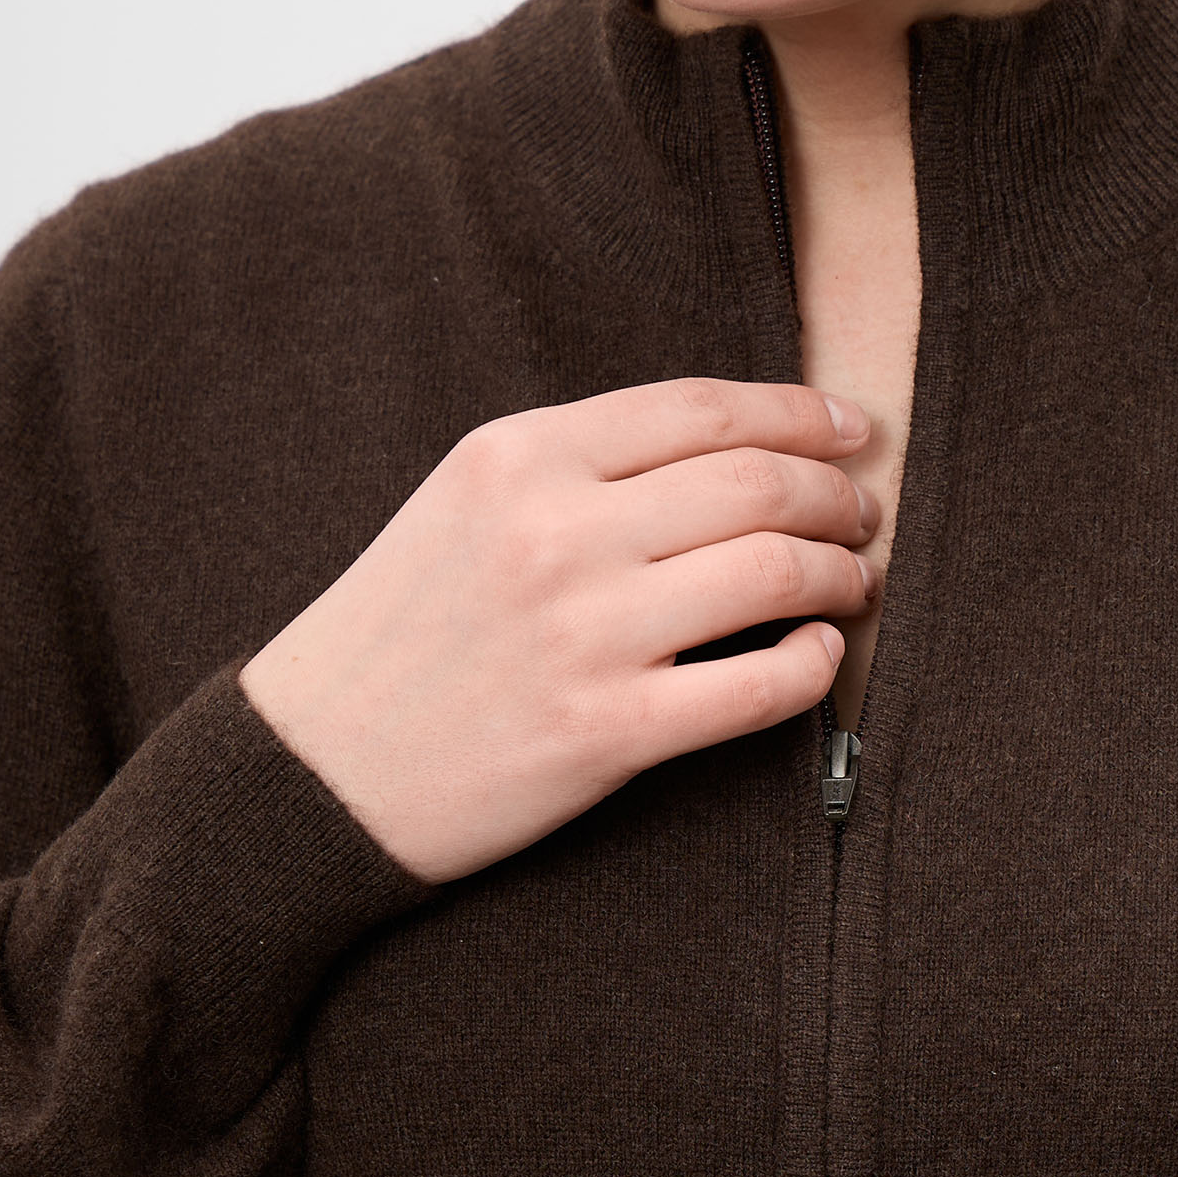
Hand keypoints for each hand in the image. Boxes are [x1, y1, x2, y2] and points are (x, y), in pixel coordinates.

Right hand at [238, 376, 879, 883]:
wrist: (316, 767)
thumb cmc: (398, 631)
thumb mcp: (463, 505)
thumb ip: (578, 466)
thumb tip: (731, 452)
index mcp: (518, 457)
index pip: (702, 410)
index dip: (800, 414)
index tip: (849, 430)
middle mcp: (555, 531)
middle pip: (756, 484)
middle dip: (835, 495)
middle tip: (861, 516)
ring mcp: (584, 633)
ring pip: (774, 572)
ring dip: (841, 574)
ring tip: (853, 583)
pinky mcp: (606, 730)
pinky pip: (759, 688)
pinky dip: (816, 665)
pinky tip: (823, 656)